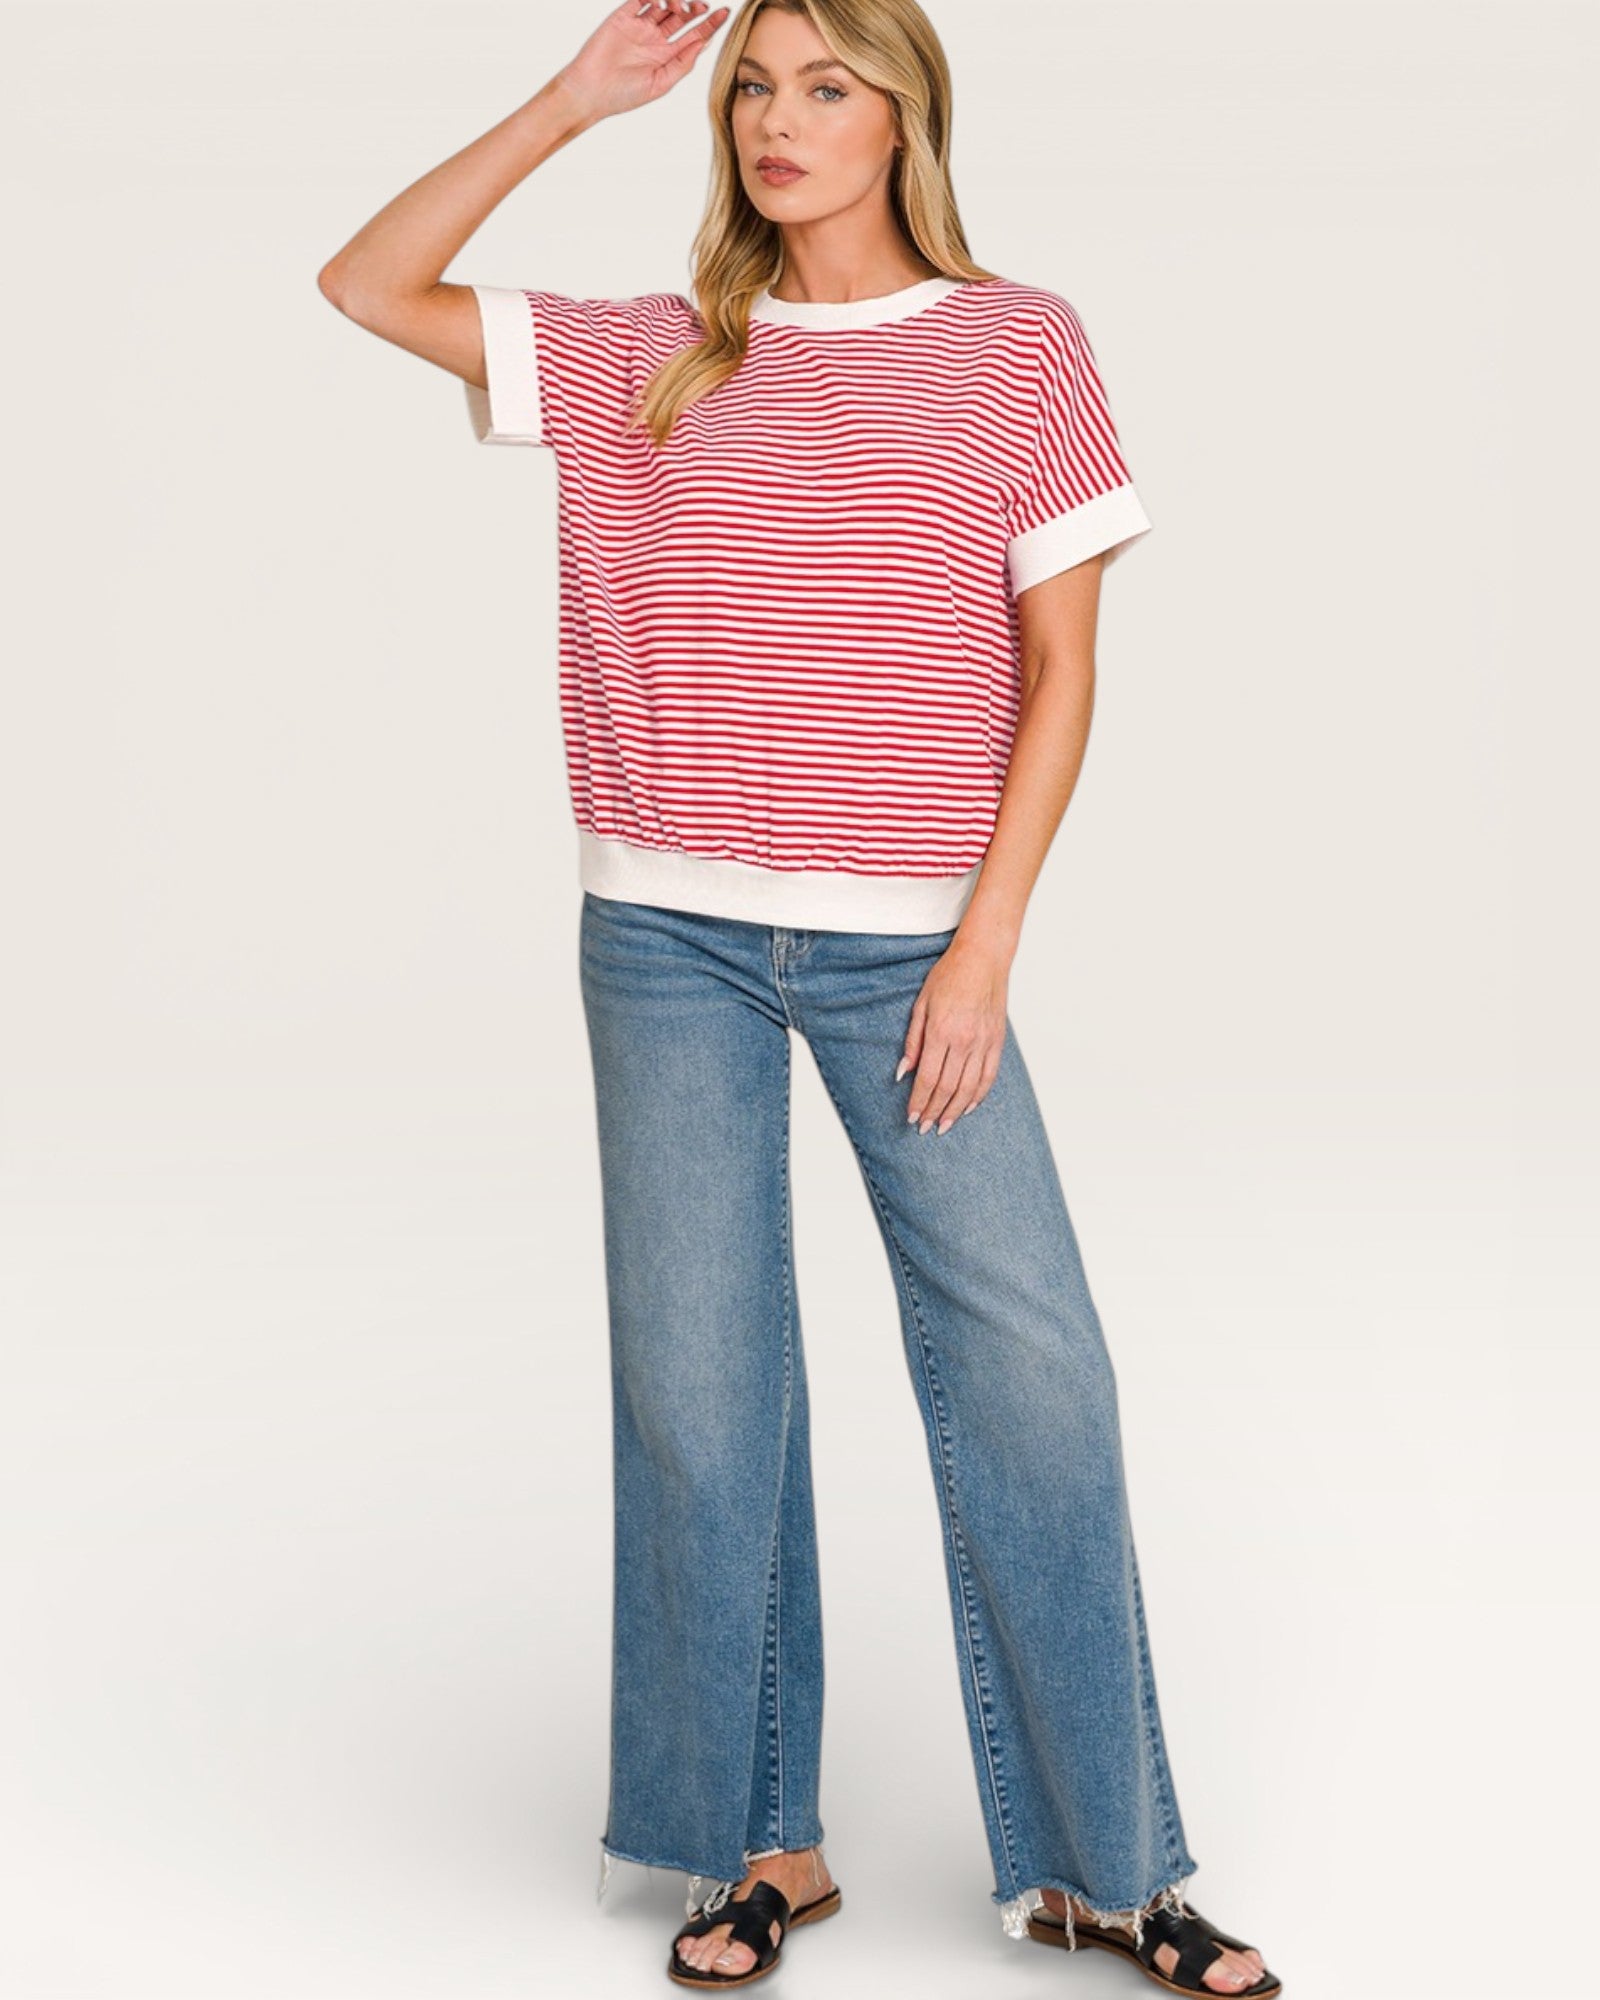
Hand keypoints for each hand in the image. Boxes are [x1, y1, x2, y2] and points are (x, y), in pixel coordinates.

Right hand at [559, 0, 729, 122]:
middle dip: (695, 8)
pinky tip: (662, 2)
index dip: (710, 24)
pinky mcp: (623, 15)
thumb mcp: (660, 83)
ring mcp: (639, 25)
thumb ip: (682, 63)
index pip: (693, 35)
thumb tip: (703, 44)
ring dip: (678, 0)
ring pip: (665, 2)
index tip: (725, 14)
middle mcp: (654, 38)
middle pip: (682, 15)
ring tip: (683, 7)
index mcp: (666, 56)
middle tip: (702, 8)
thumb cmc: (623, 95)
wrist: (591, 92)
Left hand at [896, 934, 1009, 1135]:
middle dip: (934, 1111)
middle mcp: (964, 1040)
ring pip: (969, 1088)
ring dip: (955, 1110)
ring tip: (944, 1125)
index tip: (912, 1117)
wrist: (984, 958)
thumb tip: (902, 1072)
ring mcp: (984, 1042)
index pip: (927, 1077)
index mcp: (941, 1031)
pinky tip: (967, 1107)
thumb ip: (912, 1040)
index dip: (919, 1101)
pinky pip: (989, 1077)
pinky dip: (978, 1096)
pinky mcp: (997, 1041)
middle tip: (924, 1127)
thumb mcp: (921, 1004)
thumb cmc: (949, 976)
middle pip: (947, 1088)